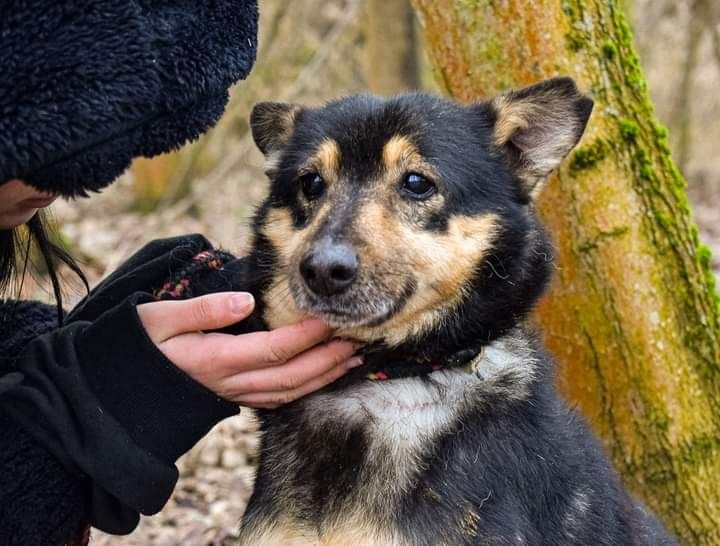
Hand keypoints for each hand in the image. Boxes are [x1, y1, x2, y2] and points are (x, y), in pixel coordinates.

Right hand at [136, 292, 360, 408]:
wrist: (122, 386)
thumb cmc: (141, 344)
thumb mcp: (161, 319)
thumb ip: (204, 310)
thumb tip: (246, 300)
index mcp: (217, 360)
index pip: (276, 349)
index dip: (307, 336)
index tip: (331, 318)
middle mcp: (232, 383)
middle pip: (293, 376)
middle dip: (329, 359)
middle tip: (359, 340)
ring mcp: (235, 395)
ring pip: (290, 392)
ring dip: (324, 376)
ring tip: (353, 359)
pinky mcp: (235, 398)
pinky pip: (279, 399)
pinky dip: (306, 389)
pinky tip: (322, 378)